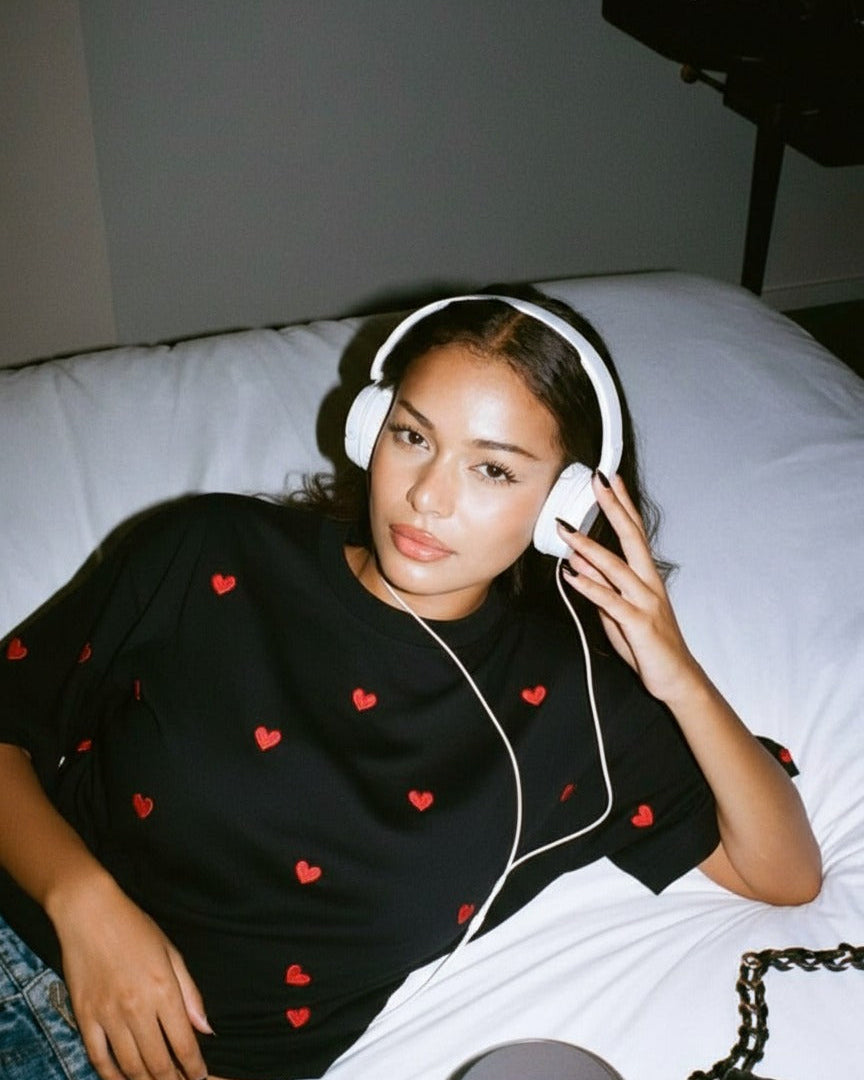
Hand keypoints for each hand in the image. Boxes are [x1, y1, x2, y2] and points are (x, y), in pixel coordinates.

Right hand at [53, 874, 210, 1079]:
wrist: (90, 914)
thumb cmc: (135, 928)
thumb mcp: (171, 954)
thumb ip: (190, 994)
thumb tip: (206, 1028)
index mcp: (163, 990)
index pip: (184, 1043)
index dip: (194, 1067)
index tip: (200, 1076)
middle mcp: (136, 1008)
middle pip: (158, 1062)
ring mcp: (108, 1015)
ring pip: (130, 1066)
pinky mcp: (84, 1017)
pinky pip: (99, 1058)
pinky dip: (112, 1075)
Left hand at [557, 472, 700, 705]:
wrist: (676, 678)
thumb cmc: (648, 643)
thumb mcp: (619, 611)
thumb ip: (601, 586)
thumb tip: (577, 562)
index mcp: (647, 576)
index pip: (634, 531)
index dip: (622, 504)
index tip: (609, 479)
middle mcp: (649, 583)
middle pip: (632, 537)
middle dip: (613, 508)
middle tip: (597, 482)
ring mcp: (646, 602)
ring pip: (616, 567)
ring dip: (589, 548)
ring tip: (567, 530)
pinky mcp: (638, 623)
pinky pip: (610, 601)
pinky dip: (590, 586)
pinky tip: (572, 575)